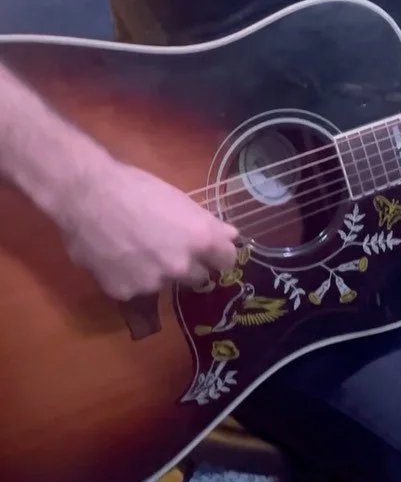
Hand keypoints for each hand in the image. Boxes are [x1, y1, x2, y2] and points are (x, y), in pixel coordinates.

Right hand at [57, 159, 238, 300]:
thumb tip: (232, 236)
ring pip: (164, 283)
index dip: (219, 253)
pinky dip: (129, 277)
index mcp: (200, 239)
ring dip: (156, 271)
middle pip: (199, 276)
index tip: (210, 250)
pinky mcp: (126, 293)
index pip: (227, 259)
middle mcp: (181, 267)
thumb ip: (208, 224)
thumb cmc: (136, 188)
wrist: (87, 195)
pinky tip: (115, 257)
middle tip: (167, 247)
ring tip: (134, 248)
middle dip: (188, 265)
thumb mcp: (178, 199)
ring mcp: (154, 283)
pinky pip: (135, 288)